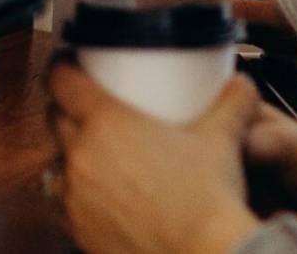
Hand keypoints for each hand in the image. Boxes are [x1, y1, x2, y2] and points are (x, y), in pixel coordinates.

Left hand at [48, 66, 261, 253]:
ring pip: (55, 163)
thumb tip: (241, 83)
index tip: (70, 64)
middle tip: (87, 107)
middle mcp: (82, 157)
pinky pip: (62, 204)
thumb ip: (233, 100)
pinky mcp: (77, 230)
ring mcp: (75, 197)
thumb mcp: (223, 137)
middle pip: (55, 118)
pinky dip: (73, 196)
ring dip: (68, 155)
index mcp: (107, 124)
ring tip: (91, 154)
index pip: (61, 80)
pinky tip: (94, 195)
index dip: (62, 67)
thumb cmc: (209, 201)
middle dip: (66, 108)